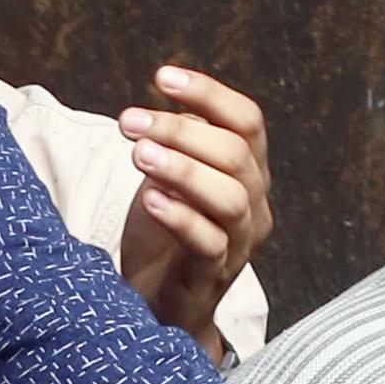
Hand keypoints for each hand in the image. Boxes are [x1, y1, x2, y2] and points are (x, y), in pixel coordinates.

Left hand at [118, 65, 271, 339]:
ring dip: (183, 170)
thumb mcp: (169, 180)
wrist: (159, 306)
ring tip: (138, 155)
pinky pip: (209, 243)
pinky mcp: (215, 277)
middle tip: (130, 121)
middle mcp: (254, 204)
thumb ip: (176, 144)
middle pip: (235, 154)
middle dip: (180, 131)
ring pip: (230, 197)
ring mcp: (239, 243)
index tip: (162, 77)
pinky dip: (180, 218)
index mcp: (248, 173)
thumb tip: (163, 101)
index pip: (247, 121)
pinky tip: (150, 201)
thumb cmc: (164, 238)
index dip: (210, 93)